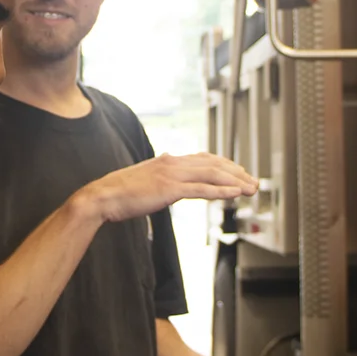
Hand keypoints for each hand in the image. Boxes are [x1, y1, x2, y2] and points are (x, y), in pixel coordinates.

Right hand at [79, 154, 255, 223]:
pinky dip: (221, 191)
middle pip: (214, 164)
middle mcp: (173, 163)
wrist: (103, 197)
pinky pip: (201, 189)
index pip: (204, 158)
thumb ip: (161, 180)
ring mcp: (172, 175)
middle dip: (237, 173)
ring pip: (212, 174)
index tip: (239, 173)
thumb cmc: (120, 193)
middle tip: (254, 182)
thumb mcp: (145, 182)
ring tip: (250, 189)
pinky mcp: (170, 189)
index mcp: (168, 160)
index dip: (225, 165)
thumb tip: (170, 187)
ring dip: (235, 182)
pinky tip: (234, 194)